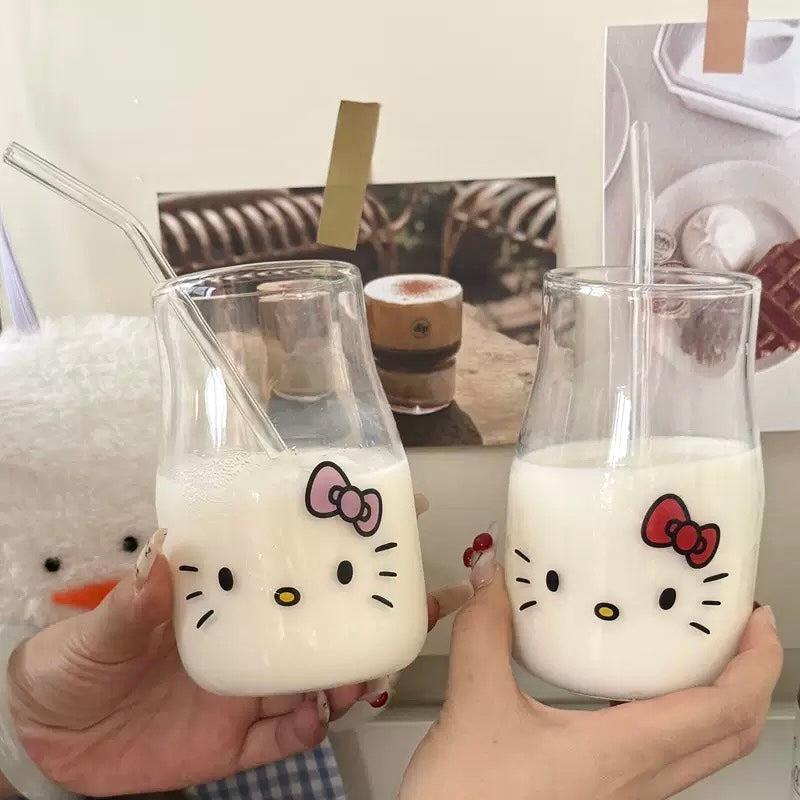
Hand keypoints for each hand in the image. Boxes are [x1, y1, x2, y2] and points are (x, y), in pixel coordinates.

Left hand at [6, 495, 467, 795]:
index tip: (377, 515)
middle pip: (315, 622)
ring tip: (362, 674)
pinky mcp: (234, 741)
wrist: (53, 742)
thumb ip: (131, 602)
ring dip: (346, 676)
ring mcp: (242, 691)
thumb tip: (159, 554)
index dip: (328, 540)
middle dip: (360, 613)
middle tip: (401, 606)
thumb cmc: (74, 664)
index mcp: (219, 600)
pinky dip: (308, 730)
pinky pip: (284, 737)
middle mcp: (242, 639)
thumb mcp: (98, 630)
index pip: (281, 563)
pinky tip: (320, 719)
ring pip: (312, 680)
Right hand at [400, 537, 782, 799]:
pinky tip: (629, 691)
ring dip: (716, 700)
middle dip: (749, 677)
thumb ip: (485, 633)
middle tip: (738, 627)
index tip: (758, 618)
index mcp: (623, 754)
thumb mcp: (474, 705)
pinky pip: (666, 760)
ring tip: (691, 649)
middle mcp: (639, 782)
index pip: (725, 711)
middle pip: (731, 736)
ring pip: (702, 751)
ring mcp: (626, 797)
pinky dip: (676, 719)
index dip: (756, 662)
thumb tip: (493, 577)